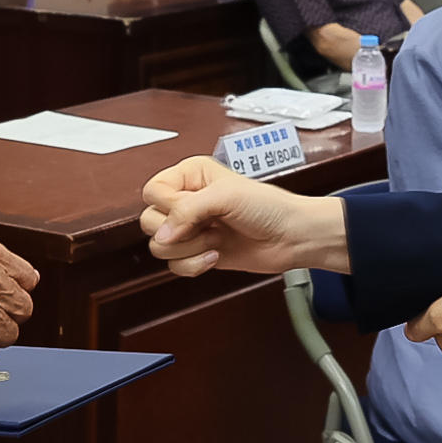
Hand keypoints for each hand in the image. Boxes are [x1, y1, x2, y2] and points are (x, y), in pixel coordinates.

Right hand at [142, 156, 344, 276]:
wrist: (292, 237)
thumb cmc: (269, 206)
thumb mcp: (226, 196)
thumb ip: (187, 210)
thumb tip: (161, 234)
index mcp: (191, 176)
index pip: (153, 191)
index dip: (167, 205)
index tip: (191, 211)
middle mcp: (187, 201)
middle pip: (149, 220)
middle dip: (177, 230)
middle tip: (205, 226)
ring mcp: (192, 229)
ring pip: (159, 247)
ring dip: (188, 249)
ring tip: (215, 239)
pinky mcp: (198, 253)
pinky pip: (175, 266)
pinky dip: (193, 265)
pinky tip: (215, 255)